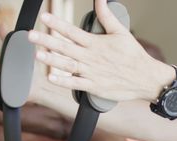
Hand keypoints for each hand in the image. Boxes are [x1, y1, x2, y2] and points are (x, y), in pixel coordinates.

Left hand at [27, 0, 173, 102]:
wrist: (145, 78)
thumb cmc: (133, 55)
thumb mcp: (121, 32)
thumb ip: (107, 16)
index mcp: (96, 43)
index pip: (73, 31)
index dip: (57, 24)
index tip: (45, 17)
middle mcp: (91, 57)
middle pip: (65, 47)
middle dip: (47, 40)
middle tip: (31, 35)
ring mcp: (92, 73)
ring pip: (68, 65)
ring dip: (52, 60)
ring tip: (38, 54)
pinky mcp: (94, 87)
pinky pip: (76, 84)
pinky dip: (64, 81)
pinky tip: (52, 78)